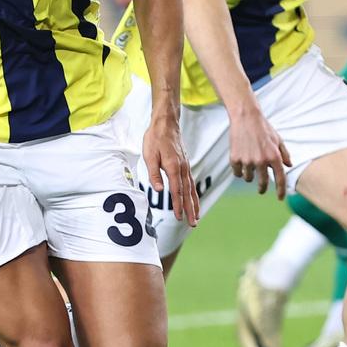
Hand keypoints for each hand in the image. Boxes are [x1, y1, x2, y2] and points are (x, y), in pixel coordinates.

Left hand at [141, 104, 198, 227]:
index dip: (178, 206)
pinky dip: (193, 193)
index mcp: (173, 167)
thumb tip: (159, 190)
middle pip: (188, 193)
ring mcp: (185, 166)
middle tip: (193, 224)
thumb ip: (154, 173)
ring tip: (196, 216)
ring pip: (191, 188)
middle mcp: (182, 168)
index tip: (179, 218)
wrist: (166, 123)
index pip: (177, 191)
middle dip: (191, 209)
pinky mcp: (185, 164)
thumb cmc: (155, 138)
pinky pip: (190, 182)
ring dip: (194, 203)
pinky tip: (193, 200)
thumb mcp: (149, 155)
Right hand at [228, 102, 292, 198]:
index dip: (281, 191)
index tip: (280, 198)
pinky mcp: (235, 159)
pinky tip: (241, 162)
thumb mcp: (278, 139)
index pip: (280, 179)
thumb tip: (289, 165)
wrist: (245, 117)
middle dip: (262, 188)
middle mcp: (261, 160)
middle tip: (261, 189)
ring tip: (249, 164)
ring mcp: (247, 161)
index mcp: (274, 156)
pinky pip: (237, 173)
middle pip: (263, 183)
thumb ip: (284, 154)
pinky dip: (239, 170)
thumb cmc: (263, 128)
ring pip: (248, 178)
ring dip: (250, 175)